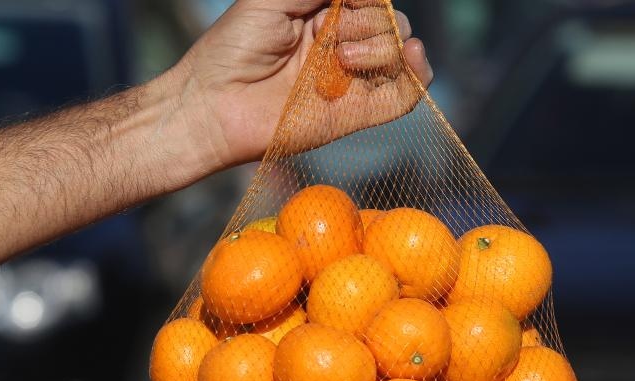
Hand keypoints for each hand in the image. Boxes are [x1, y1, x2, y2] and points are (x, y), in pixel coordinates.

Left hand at [170, 0, 432, 167]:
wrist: (215, 106)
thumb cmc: (234, 47)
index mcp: (323, 16)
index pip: (369, 0)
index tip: (346, 2)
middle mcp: (342, 46)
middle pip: (390, 24)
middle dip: (372, 22)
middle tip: (334, 37)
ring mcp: (351, 81)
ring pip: (400, 55)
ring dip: (383, 47)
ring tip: (345, 57)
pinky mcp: (356, 115)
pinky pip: (403, 97)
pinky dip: (419, 77)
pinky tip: (414, 57)